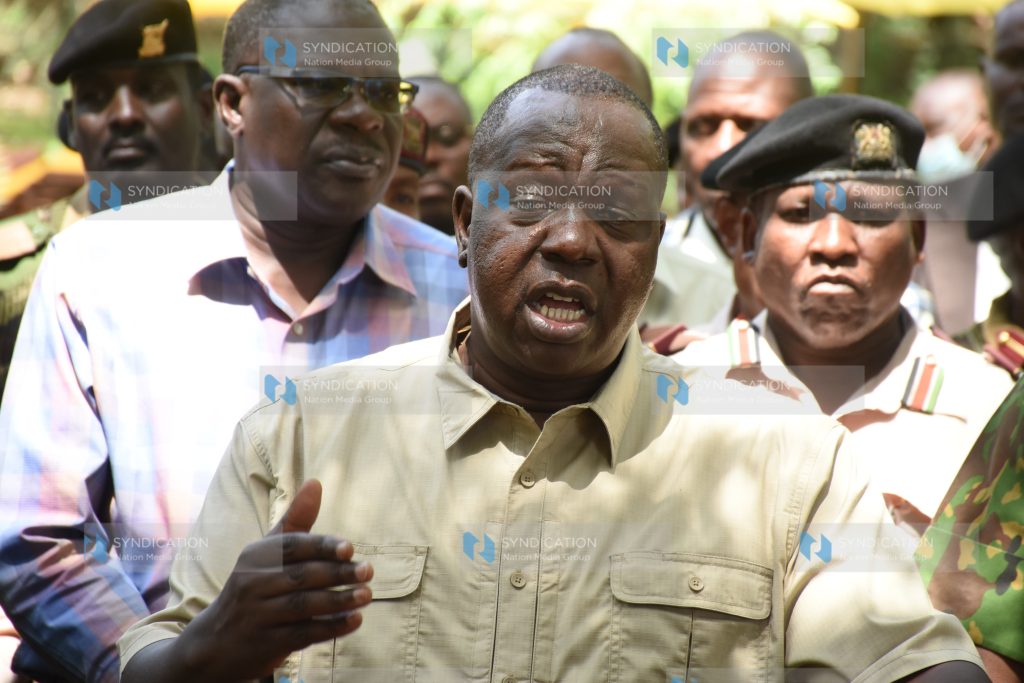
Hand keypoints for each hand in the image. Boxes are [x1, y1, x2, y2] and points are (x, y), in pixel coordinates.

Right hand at [175, 480, 372, 680]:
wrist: (215, 643)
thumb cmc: (253, 587)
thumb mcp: (266, 553)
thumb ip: (295, 521)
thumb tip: (316, 482)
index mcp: (255, 557)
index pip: (292, 547)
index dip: (322, 546)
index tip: (350, 548)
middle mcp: (252, 584)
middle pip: (301, 576)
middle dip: (338, 573)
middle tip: (368, 571)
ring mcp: (258, 616)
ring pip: (304, 605)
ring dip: (339, 600)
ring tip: (367, 595)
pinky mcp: (265, 644)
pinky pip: (303, 633)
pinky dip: (331, 627)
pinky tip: (355, 620)